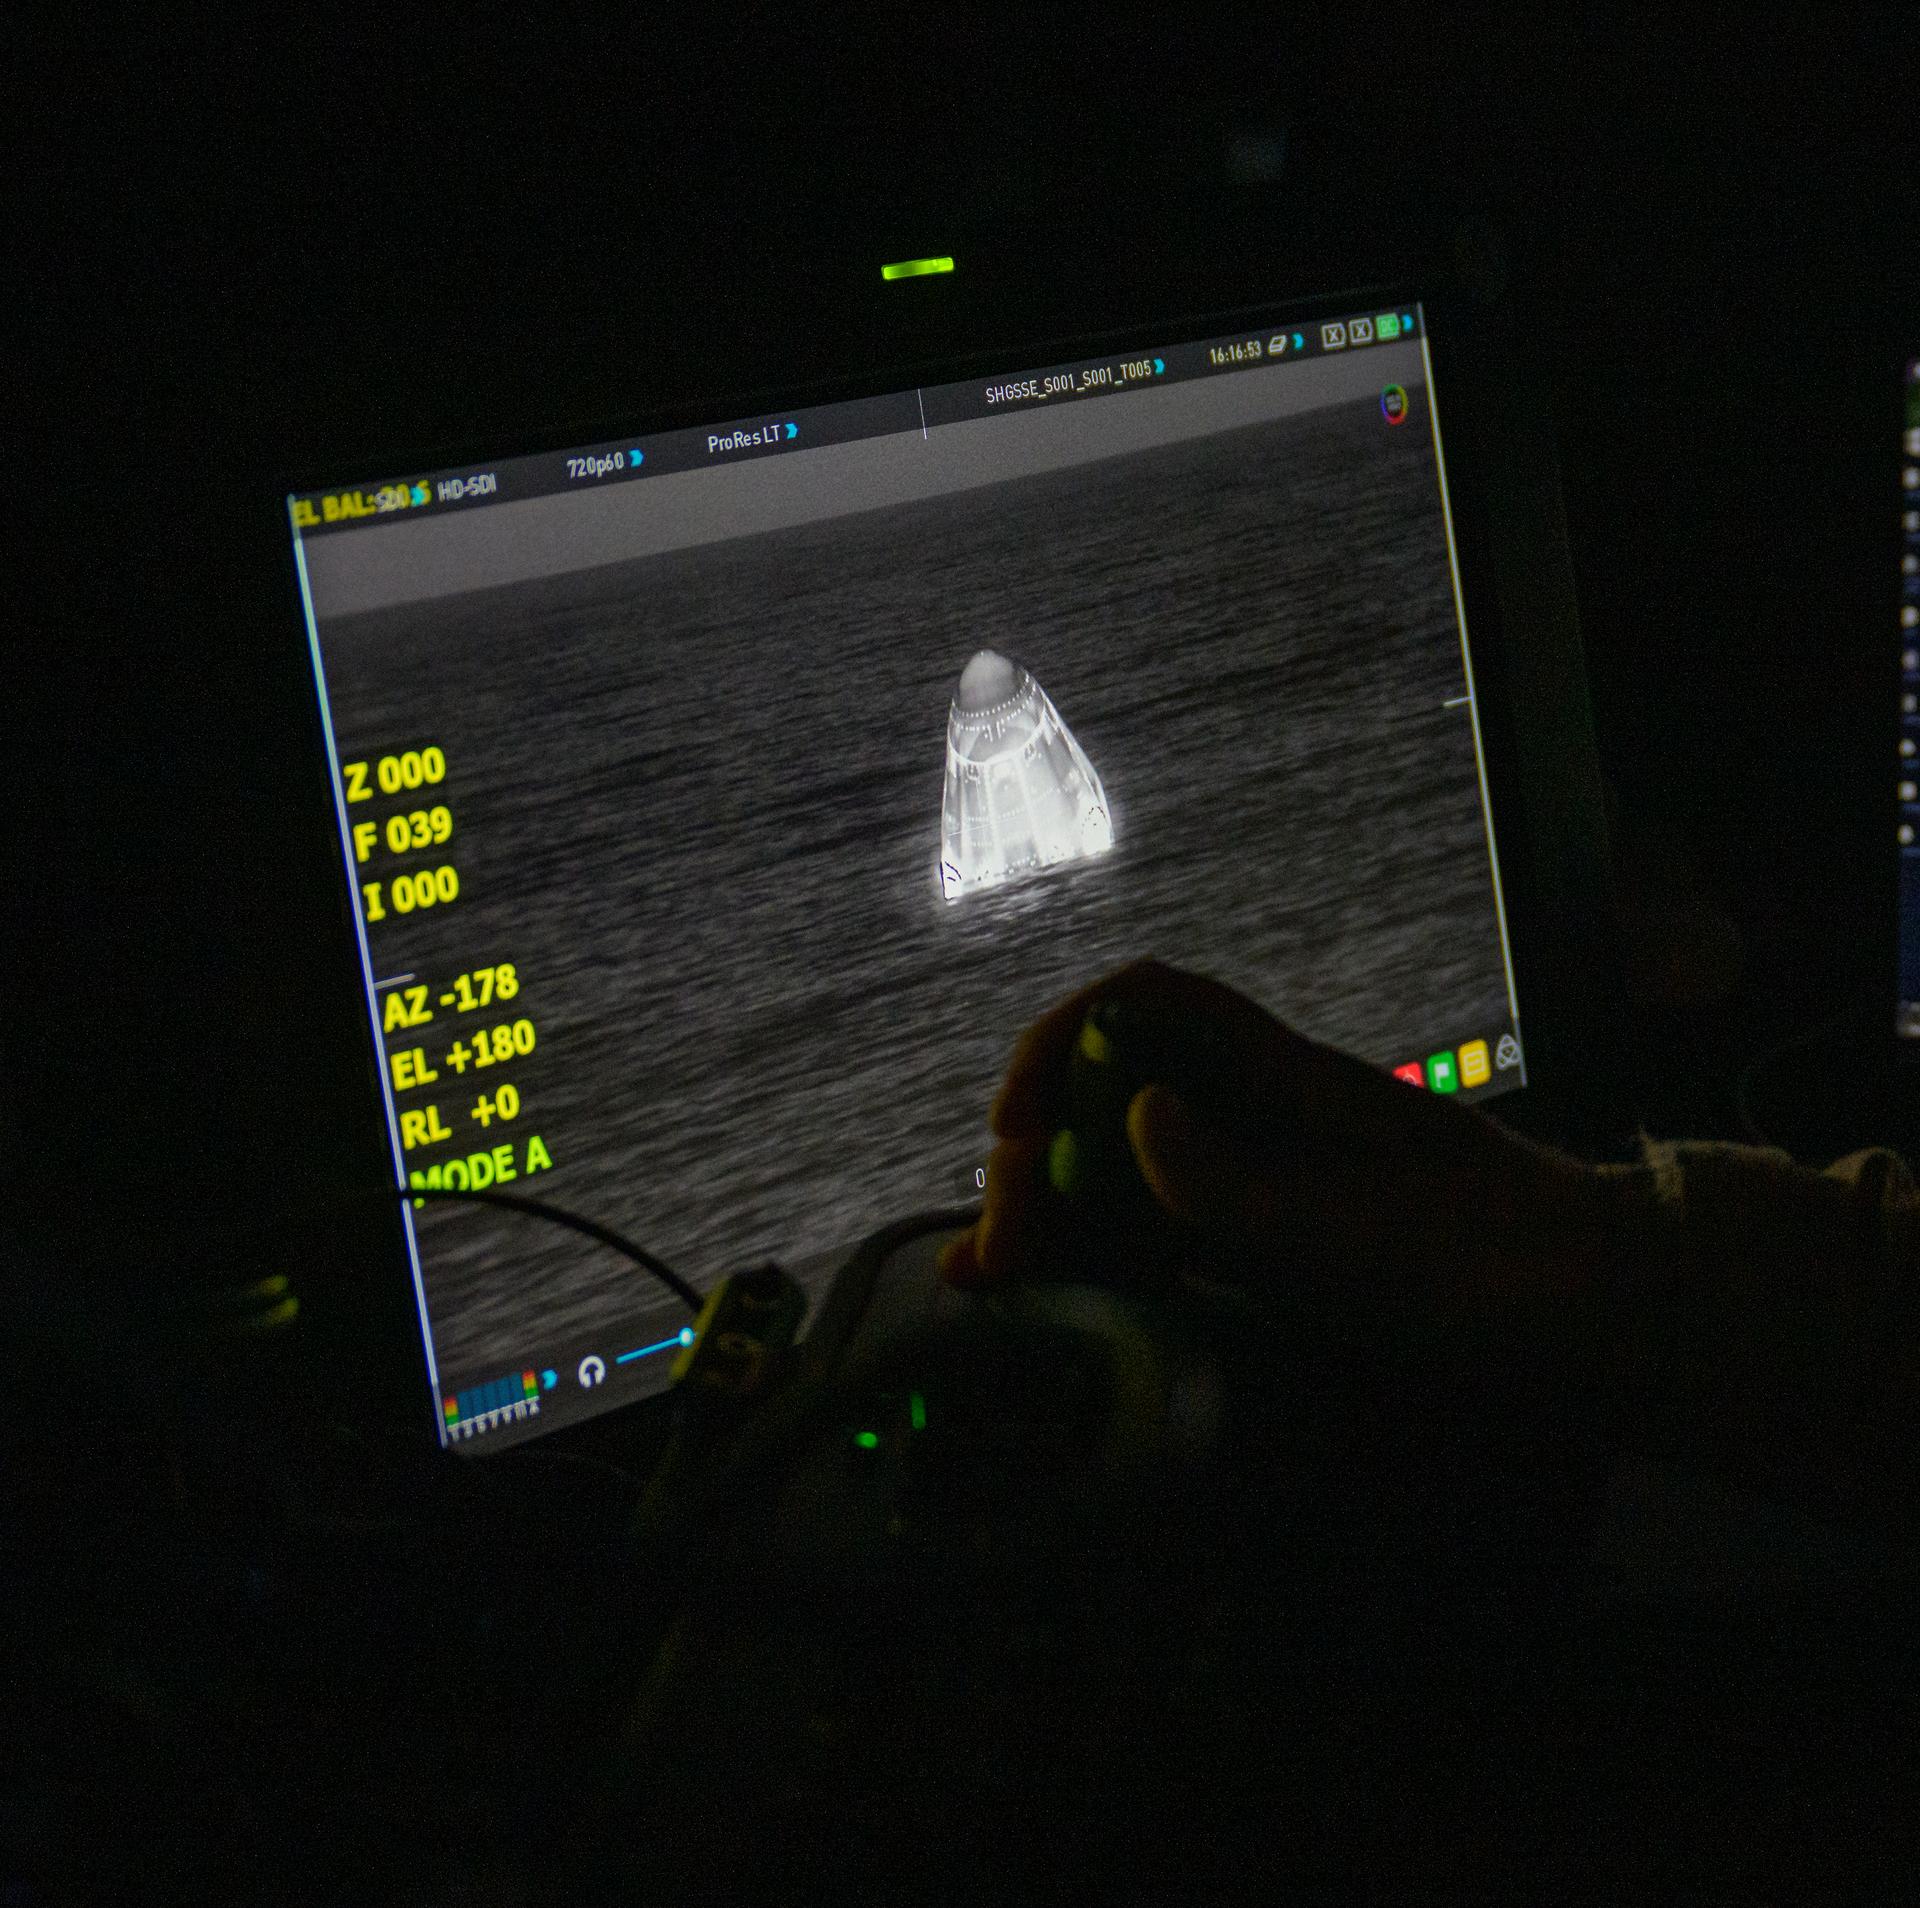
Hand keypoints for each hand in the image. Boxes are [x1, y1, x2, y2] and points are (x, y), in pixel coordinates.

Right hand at [938, 961, 1623, 1323]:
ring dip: (1050, 1210)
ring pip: (1126, 1170)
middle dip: (1038, 1154)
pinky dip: (1096, 1257)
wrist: (1597, 1316)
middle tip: (993, 1246)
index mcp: (1284, 1081)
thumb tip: (1134, 1113)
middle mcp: (1259, 1117)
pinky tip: (1049, 1295)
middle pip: (1117, 1095)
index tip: (1016, 1121)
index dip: (1067, 1039)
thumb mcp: (1361, 1234)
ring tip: (982, 1274)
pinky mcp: (1271, 1249)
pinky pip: (1161, 1236)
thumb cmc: (1493, 1264)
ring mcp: (1263, 1182)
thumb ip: (1241, 1182)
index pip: (1152, 1006)